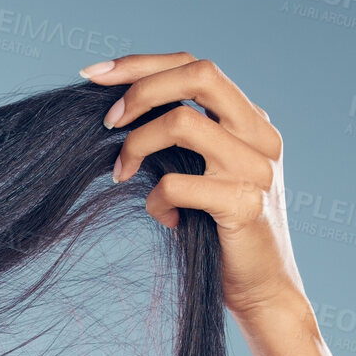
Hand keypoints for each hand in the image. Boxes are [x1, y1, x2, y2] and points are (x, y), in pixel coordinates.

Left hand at [81, 52, 307, 320]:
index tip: (93, 75)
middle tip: (107, 122)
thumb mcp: (201, 175)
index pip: (195, 66)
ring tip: (120, 175)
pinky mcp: (244, 205)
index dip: (142, 64)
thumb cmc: (218, 233)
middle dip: (141, 89)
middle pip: (199, 74)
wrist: (262, 291)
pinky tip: (164, 219)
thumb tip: (117, 113)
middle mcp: (259, 135)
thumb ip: (179, 142)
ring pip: (183, 123)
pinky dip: (156, 199)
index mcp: (250, 120)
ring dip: (136, 145)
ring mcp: (256, 168)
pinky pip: (179, 184)